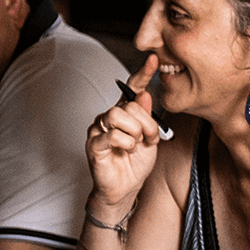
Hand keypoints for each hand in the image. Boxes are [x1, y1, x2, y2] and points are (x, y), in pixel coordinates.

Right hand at [86, 55, 162, 213]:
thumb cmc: (136, 164)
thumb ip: (149, 118)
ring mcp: (99, 129)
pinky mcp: (94, 144)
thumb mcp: (150, 139)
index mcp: (124, 113)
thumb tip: (145, 94)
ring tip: (136, 145)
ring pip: (118, 115)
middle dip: (146, 123)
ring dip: (135, 132)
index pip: (132, 88)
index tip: (154, 60)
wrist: (126, 189)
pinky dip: (126, 143)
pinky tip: (127, 151)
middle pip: (129, 105)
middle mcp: (109, 117)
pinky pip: (112, 135)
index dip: (143, 74)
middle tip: (149, 139)